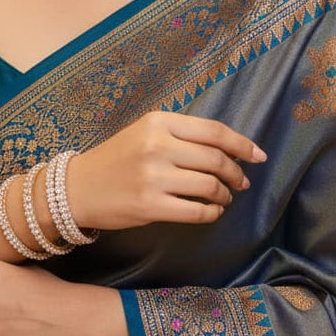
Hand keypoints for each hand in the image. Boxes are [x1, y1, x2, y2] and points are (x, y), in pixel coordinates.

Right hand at [68, 111, 266, 230]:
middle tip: (240, 182)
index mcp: (159, 122)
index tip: (258, 155)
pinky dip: (211, 213)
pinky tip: (211, 212)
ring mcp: (153, 177)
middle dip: (236, 173)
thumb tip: (228, 149)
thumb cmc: (116, 160)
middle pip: (216, 159)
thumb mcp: (145, 133)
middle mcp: (157, 146)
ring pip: (209, 186)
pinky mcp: (150, 205)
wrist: (77, 188)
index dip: (242, 144)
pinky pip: (196, 211)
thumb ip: (181, 135)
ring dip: (224, 195)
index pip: (214, 131)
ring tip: (223, 198)